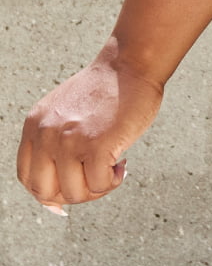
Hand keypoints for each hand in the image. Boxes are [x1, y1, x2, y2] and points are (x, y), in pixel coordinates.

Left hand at [17, 45, 162, 211]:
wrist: (131, 63)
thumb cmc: (105, 89)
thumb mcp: (63, 113)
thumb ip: (53, 145)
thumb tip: (54, 202)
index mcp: (34, 126)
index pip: (27, 177)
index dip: (49, 192)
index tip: (70, 190)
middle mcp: (46, 134)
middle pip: (46, 192)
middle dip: (74, 194)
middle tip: (95, 179)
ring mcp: (70, 141)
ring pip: (75, 194)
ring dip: (97, 188)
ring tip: (111, 167)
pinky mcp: (96, 146)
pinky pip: (100, 185)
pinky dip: (114, 181)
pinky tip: (121, 163)